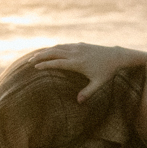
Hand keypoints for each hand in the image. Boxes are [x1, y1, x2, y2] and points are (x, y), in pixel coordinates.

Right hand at [32, 42, 146, 102]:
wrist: (116, 56)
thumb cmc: (107, 71)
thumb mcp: (99, 83)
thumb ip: (88, 92)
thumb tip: (78, 102)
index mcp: (78, 63)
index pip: (57, 63)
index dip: (45, 65)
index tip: (35, 67)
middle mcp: (76, 53)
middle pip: (54, 52)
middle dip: (40, 56)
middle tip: (29, 62)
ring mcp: (77, 47)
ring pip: (57, 47)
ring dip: (45, 51)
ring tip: (35, 56)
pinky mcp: (80, 45)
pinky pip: (63, 45)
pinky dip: (54, 48)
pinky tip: (49, 52)